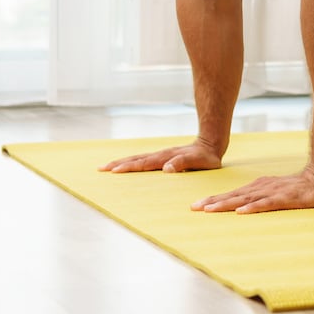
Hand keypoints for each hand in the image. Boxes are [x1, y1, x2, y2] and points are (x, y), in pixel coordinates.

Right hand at [98, 139, 222, 173]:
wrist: (211, 143)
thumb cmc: (206, 157)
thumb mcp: (198, 161)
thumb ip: (183, 163)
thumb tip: (166, 169)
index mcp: (166, 158)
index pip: (144, 163)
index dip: (129, 167)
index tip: (114, 170)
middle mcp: (161, 155)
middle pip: (136, 159)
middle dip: (119, 164)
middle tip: (101, 169)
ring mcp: (161, 155)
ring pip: (137, 158)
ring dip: (122, 162)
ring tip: (106, 166)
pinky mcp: (162, 157)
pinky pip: (143, 159)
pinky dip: (131, 162)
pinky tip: (125, 166)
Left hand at [192, 169, 313, 213]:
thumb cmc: (299, 188)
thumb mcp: (275, 191)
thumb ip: (259, 197)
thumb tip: (240, 206)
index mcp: (259, 186)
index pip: (233, 194)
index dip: (215, 199)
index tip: (196, 206)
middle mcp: (263, 187)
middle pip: (235, 196)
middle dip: (214, 202)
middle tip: (194, 208)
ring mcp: (274, 192)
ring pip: (247, 199)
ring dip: (228, 204)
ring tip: (210, 210)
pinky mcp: (287, 199)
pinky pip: (268, 204)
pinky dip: (254, 208)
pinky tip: (242, 212)